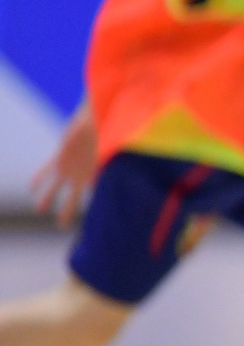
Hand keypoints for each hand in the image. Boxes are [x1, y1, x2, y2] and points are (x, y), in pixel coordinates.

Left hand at [31, 104, 98, 225]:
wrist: (94, 119)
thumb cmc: (106, 131)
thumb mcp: (109, 144)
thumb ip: (108, 154)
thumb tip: (110, 164)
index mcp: (96, 174)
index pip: (96, 194)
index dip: (98, 205)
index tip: (97, 217)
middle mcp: (82, 174)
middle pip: (73, 197)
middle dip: (67, 211)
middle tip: (61, 226)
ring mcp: (70, 166)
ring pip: (56, 186)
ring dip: (47, 197)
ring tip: (39, 210)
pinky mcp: (61, 157)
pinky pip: (48, 169)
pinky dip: (40, 177)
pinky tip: (32, 186)